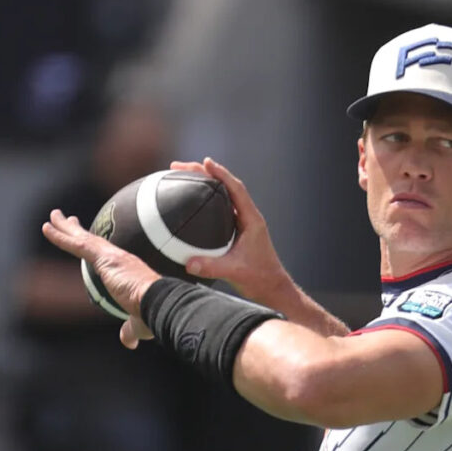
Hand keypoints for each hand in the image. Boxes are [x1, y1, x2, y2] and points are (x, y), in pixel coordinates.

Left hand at [41, 209, 158, 348]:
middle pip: (93, 240)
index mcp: (127, 270)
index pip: (106, 254)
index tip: (86, 237)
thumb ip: (130, 330)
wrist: (160, 302)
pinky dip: (60, 237)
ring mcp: (112, 256)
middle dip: (77, 229)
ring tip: (52, 217)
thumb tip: (129, 342)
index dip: (95, 244)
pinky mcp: (105, 258)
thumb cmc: (154, 312)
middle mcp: (120, 258)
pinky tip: (47, 229)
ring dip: (65, 227)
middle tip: (65, 218)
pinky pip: (77, 245)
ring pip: (83, 238)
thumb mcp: (138, 322)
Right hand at [171, 158, 290, 304]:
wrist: (272, 288)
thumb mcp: (234, 272)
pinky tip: (192, 201)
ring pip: (223, 195)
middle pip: (227, 187)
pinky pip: (221, 208)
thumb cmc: (259, 278)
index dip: (221, 174)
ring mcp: (243, 223)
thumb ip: (212, 267)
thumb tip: (188, 263)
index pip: (236, 189)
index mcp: (251, 220)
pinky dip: (207, 199)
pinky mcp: (237, 231)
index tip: (205, 162)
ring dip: (205, 183)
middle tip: (180, 166)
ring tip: (183, 176)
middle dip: (205, 173)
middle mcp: (248, 217)